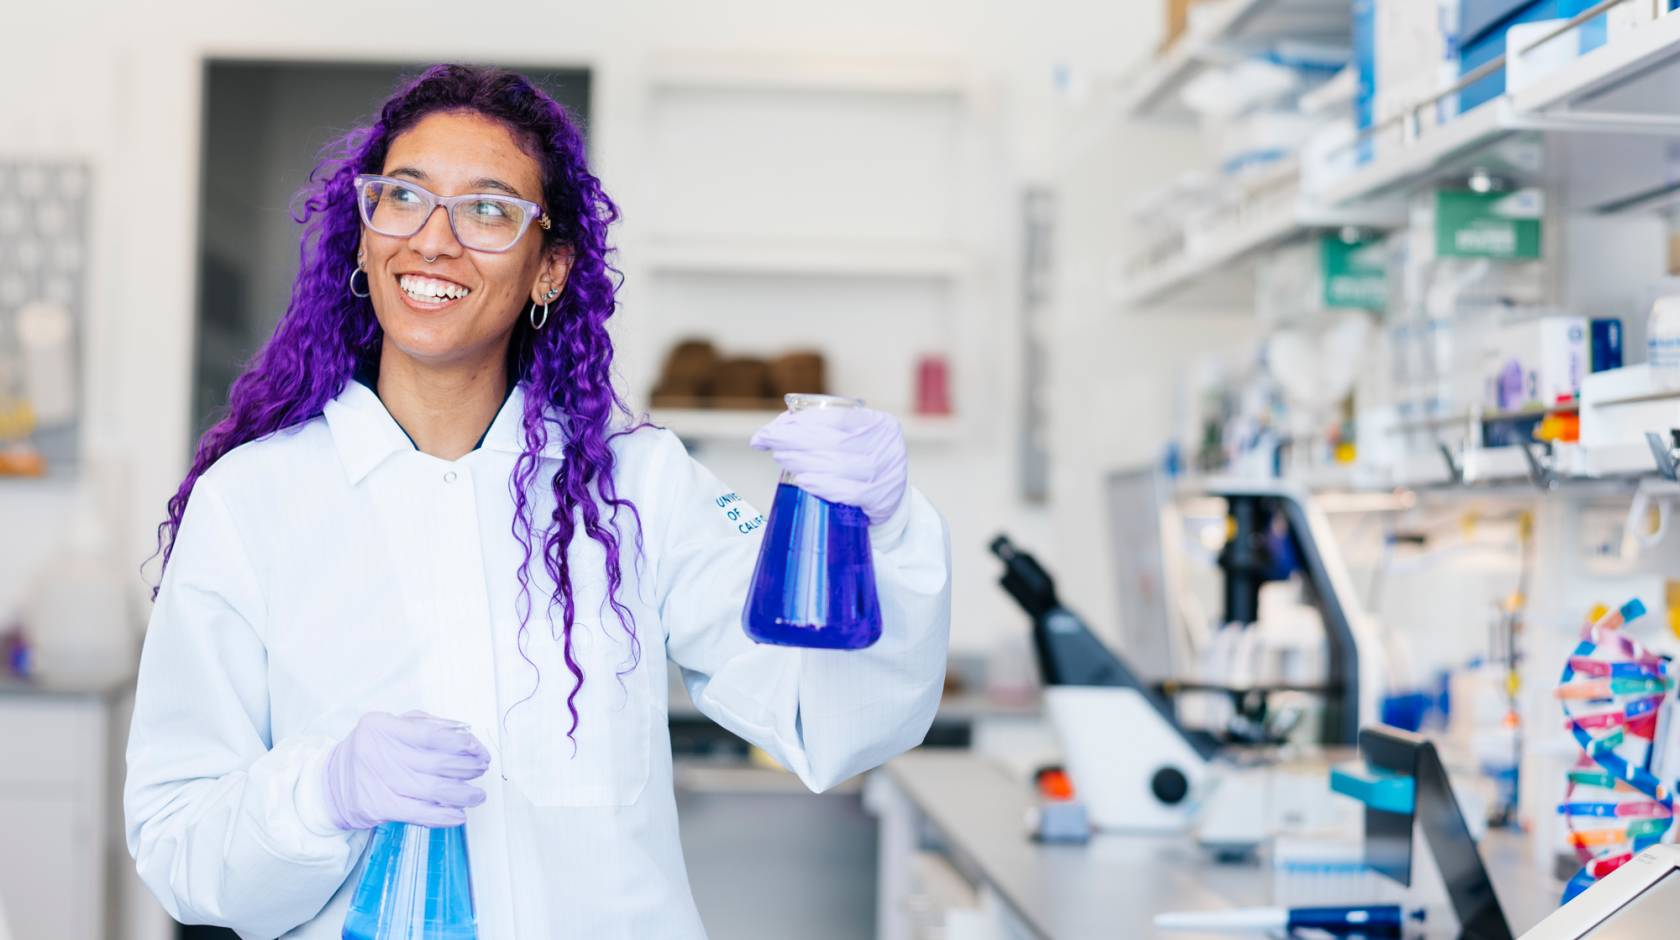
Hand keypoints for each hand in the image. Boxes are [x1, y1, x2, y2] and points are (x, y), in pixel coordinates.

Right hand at [322, 711, 489, 829]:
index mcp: (383, 727)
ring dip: (462, 795)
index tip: (477, 749)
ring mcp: (377, 782)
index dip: (460, 743)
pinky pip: (417, 813)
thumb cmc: (370, 751)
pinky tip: (458, 815)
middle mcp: (379, 753)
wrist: (330, 783)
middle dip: (467, 768)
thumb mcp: (391, 725)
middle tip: (481, 769)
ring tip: (477, 795)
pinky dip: (442, 816)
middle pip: (436, 763)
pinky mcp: (378, 807)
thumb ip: (426, 724)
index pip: (430, 734)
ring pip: (431, 790)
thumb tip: (462, 733)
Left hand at [750, 405, 908, 524]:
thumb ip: (823, 431)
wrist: (891, 501)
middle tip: (767, 441)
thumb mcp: (852, 441)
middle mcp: (886, 445)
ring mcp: (886, 473)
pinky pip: (850, 493)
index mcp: (878, 424)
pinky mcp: (882, 500)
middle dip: (793, 439)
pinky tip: (803, 482)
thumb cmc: (861, 464)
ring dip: (802, 461)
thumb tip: (775, 430)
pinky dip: (823, 486)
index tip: (771, 428)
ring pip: (838, 465)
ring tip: (780, 457)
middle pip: (833, 440)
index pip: (835, 417)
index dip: (800, 421)